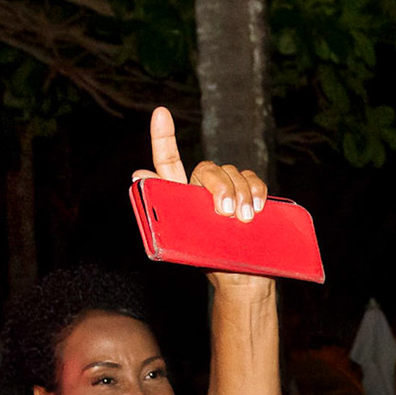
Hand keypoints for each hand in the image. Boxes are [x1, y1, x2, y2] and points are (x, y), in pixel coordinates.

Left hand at [131, 107, 269, 291]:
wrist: (241, 281)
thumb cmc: (209, 263)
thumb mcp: (181, 239)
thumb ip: (163, 208)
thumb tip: (137, 173)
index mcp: (183, 197)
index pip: (169, 162)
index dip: (162, 137)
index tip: (161, 113)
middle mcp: (204, 189)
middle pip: (208, 169)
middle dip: (219, 186)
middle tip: (227, 213)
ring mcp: (230, 192)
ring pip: (233, 173)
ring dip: (241, 194)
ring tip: (244, 220)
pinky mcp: (251, 197)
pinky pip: (253, 180)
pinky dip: (256, 191)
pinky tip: (258, 208)